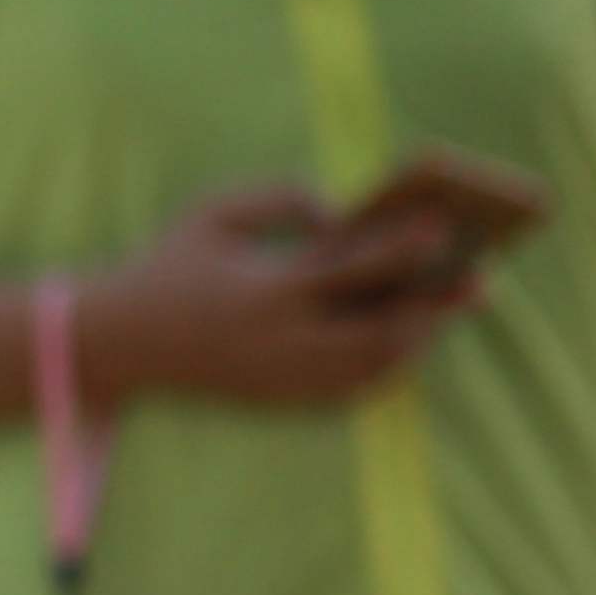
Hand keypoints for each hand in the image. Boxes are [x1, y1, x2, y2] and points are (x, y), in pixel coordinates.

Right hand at [80, 183, 474, 406]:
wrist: (113, 342)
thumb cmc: (169, 264)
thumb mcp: (212, 211)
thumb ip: (282, 195)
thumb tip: (341, 217)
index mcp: (263, 291)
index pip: (351, 270)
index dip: (404, 248)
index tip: (445, 226)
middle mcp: (279, 342)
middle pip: (380, 332)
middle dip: (435, 308)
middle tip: (481, 283)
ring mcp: (282, 378)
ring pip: (374, 368)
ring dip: (418, 339)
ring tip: (450, 308)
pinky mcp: (279, 399)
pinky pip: (352, 389)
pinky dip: (388, 365)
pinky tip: (409, 339)